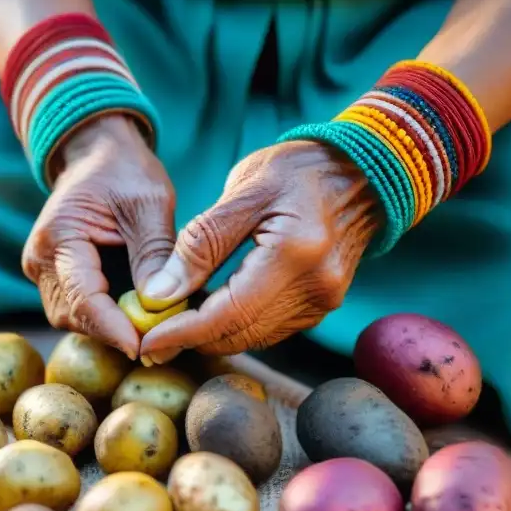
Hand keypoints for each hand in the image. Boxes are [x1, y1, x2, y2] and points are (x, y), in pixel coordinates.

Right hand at [22, 114, 174, 359]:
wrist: (97, 154)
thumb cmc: (124, 171)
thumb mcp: (149, 203)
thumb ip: (154, 252)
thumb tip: (160, 304)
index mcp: (58, 238)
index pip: (83, 297)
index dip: (112, 327)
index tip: (142, 347)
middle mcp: (40, 261)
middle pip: (74, 317)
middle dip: (114, 333)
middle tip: (158, 344)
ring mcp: (45, 273)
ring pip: (76, 320)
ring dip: (112, 328)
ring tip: (154, 330)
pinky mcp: (58, 279)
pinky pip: (80, 310)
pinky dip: (109, 317)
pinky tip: (140, 317)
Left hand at [138, 141, 379, 362]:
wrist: (362, 170)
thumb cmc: (299, 169)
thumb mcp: (244, 190)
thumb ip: (201, 243)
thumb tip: (161, 293)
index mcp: (294, 254)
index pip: (229, 313)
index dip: (184, 332)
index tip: (148, 342)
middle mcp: (315, 288)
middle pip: (240, 333)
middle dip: (192, 340)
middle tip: (150, 339)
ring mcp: (323, 301)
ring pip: (253, 337)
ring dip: (212, 335)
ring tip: (174, 325)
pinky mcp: (322, 304)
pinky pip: (270, 328)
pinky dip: (236, 325)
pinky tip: (211, 312)